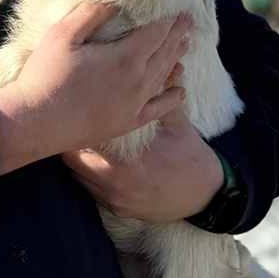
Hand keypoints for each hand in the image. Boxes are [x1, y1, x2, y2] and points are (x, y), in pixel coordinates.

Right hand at [0, 1, 191, 173]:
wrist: (34, 123)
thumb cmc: (44, 75)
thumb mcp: (62, 34)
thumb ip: (91, 13)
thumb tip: (115, 1)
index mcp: (126, 57)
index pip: (156, 32)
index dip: (169, 20)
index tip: (180, 10)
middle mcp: (138, 82)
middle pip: (164, 53)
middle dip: (177, 35)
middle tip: (188, 22)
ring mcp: (134, 105)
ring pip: (163, 77)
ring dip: (175, 59)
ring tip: (185, 46)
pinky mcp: (126, 123)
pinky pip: (158, 110)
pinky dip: (172, 99)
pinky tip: (181, 92)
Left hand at [61, 104, 224, 221]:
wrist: (207, 196)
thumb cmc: (190, 156)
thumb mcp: (176, 123)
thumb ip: (159, 98)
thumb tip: (158, 67)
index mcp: (124, 161)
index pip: (83, 141)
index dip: (78, 125)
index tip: (79, 112)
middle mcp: (114, 183)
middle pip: (71, 160)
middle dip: (73, 142)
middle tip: (78, 126)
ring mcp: (114, 199)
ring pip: (77, 177)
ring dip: (79, 160)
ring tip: (85, 143)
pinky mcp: (118, 210)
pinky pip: (90, 192)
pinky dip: (89, 177)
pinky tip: (99, 163)